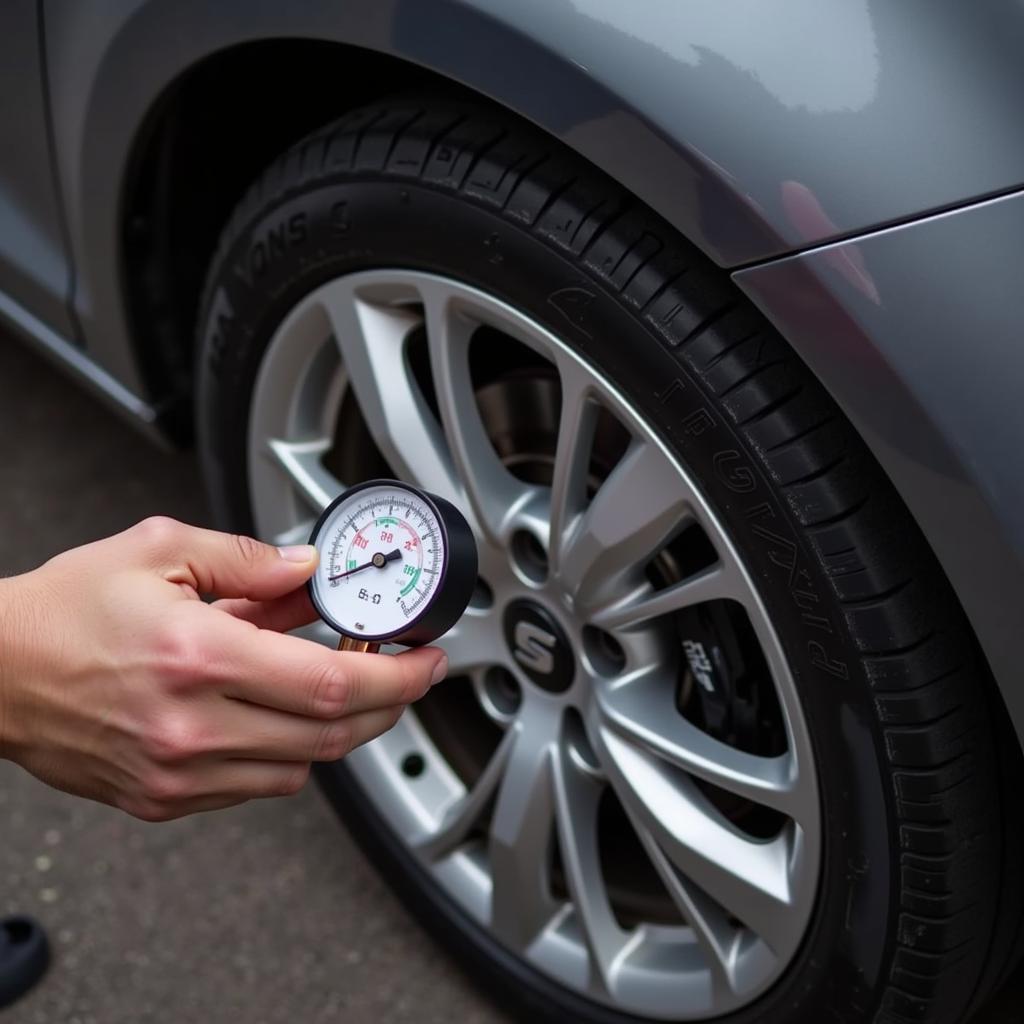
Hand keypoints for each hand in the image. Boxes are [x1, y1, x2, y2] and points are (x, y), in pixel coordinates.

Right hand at [0, 517, 446, 820]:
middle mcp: (191, 724)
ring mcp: (177, 770)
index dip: (397, 676)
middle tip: (405, 675)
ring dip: (342, 730)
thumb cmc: (64, 612)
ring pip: (302, 767)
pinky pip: (257, 787)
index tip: (427, 661)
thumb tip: (308, 569)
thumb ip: (247, 558)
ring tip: (348, 689)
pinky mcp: (163, 797)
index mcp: (197, 655)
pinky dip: (290, 754)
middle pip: (332, 735)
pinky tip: (286, 717)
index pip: (330, 683)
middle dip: (388, 704)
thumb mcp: (159, 551)